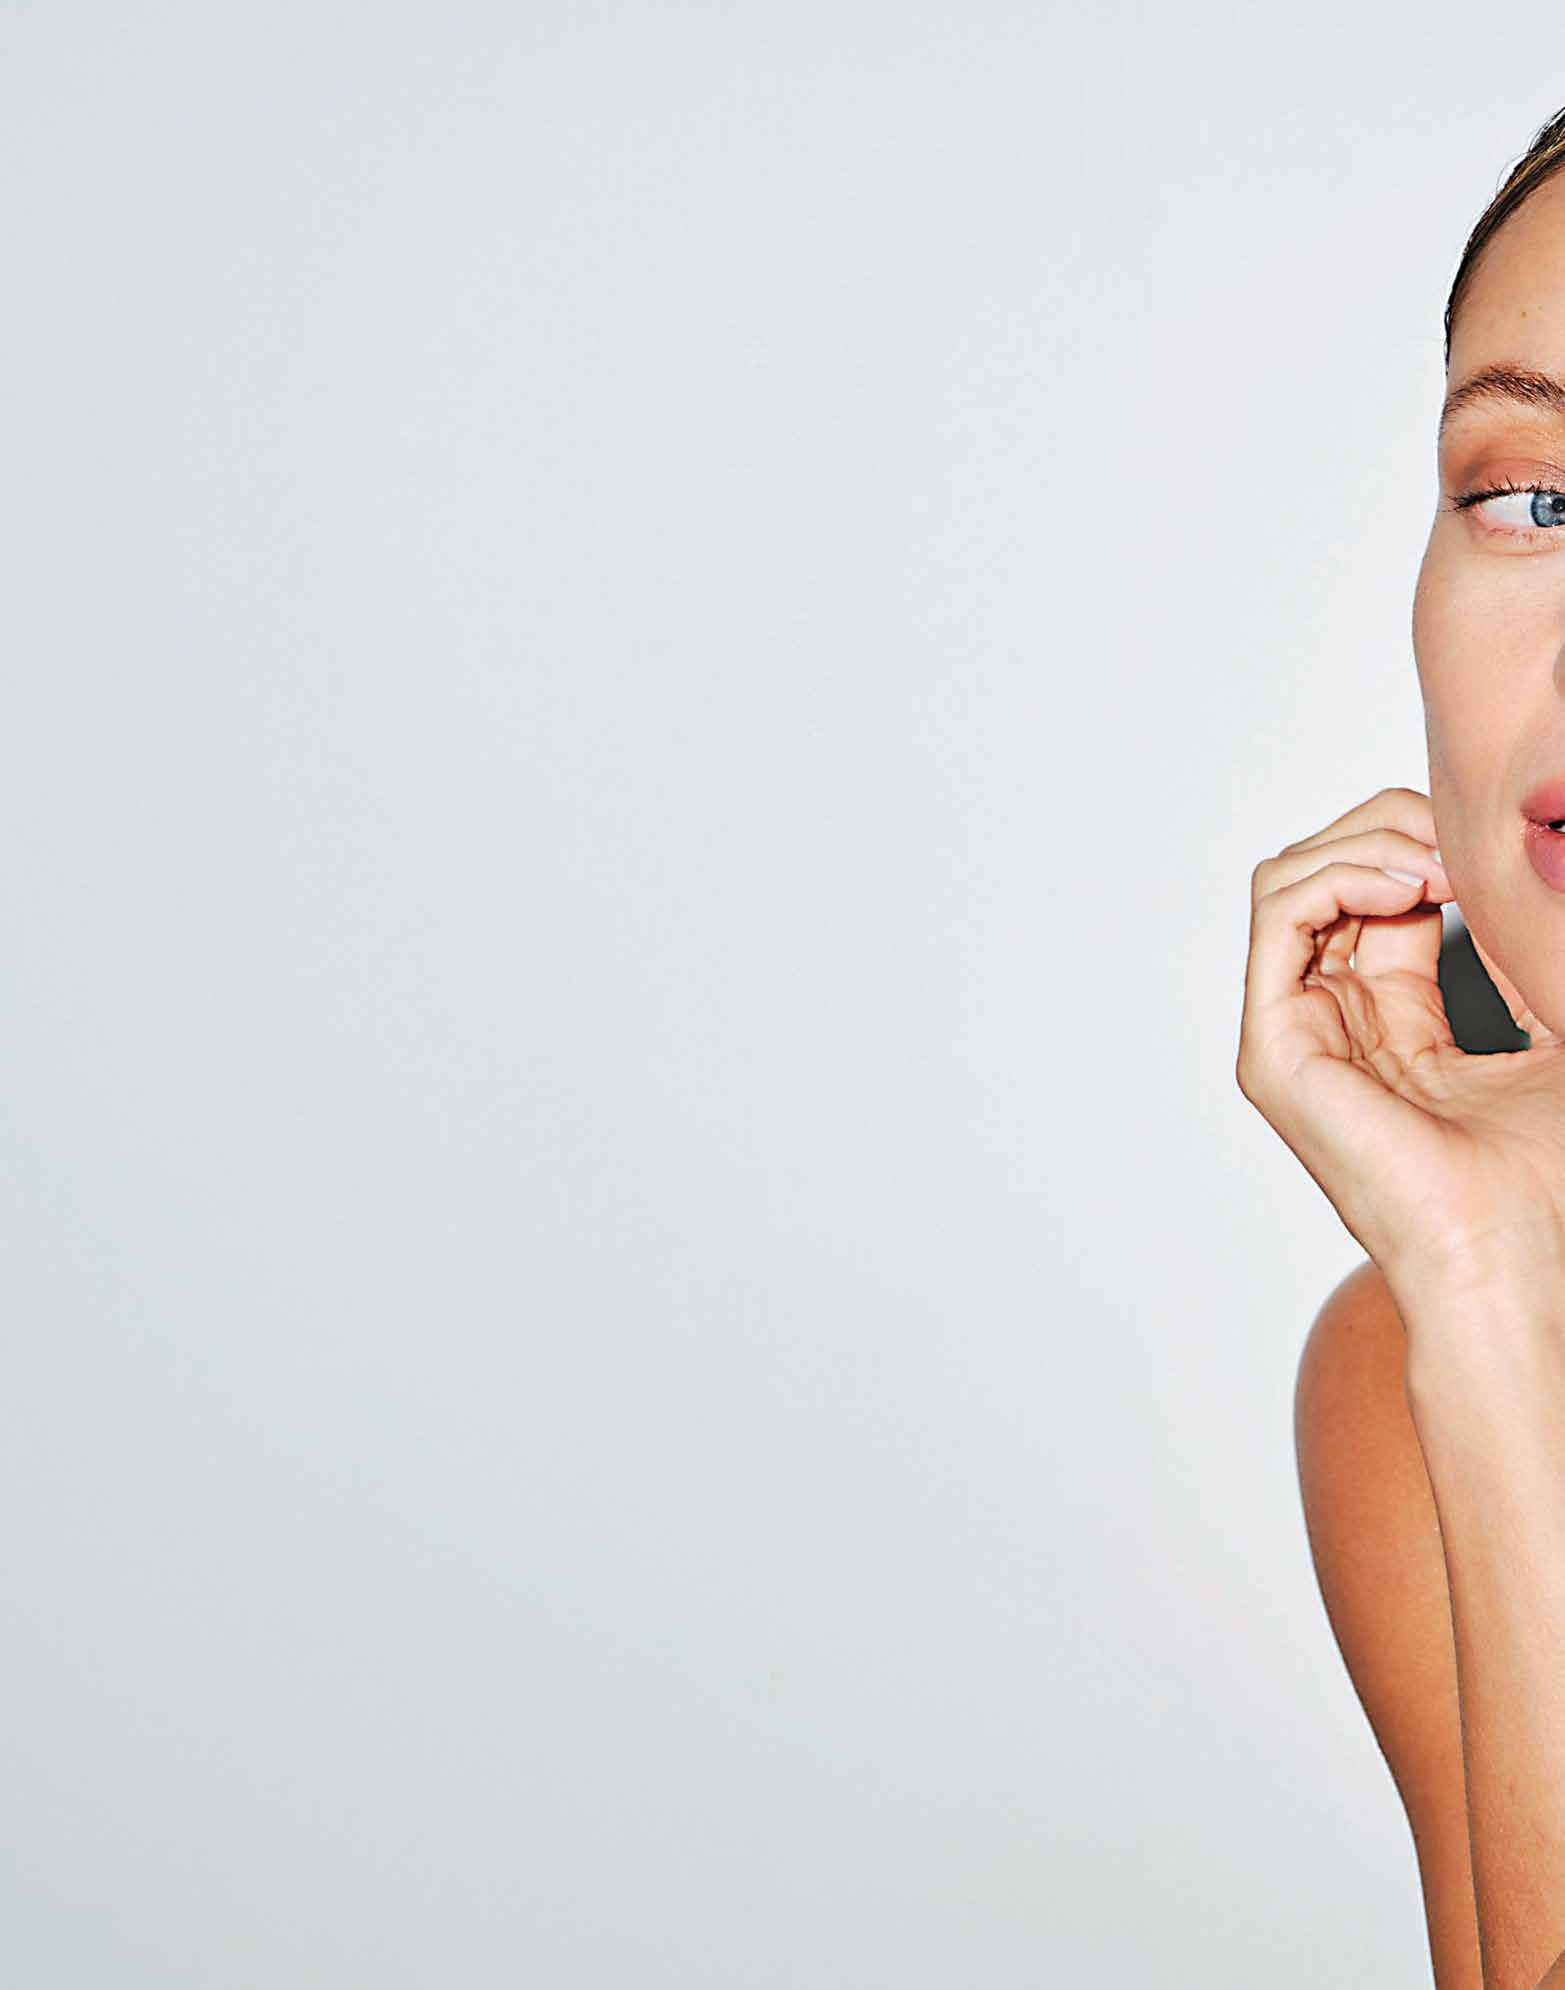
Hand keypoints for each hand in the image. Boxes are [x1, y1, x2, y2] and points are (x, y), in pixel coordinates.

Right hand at [1235, 785, 1564, 1301]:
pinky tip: (1407, 886)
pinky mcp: (1274, 1049)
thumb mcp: (1551, 1026)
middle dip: (1391, 826)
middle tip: (1460, 843)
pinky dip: (1339, 874)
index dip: (1427, 845)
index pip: (1378, 894)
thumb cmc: (1540, 1179)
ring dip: (1365, 843)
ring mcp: (1294, 1036)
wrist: (1514, 1256)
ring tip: (1435, 864)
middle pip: (1324, 872)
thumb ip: (1515, 953)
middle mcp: (1331, 1024)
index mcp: (1388, 1024)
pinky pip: (1278, 916)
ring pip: (1289, 879)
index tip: (1489, 851)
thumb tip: (1511, 869)